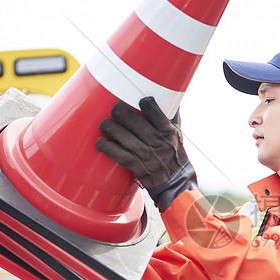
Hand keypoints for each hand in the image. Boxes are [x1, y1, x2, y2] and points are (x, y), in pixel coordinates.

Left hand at [97, 97, 196, 211]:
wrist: (176, 183)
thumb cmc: (175, 156)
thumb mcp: (178, 135)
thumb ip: (172, 117)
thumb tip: (169, 97)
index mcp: (168, 132)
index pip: (154, 111)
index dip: (144, 103)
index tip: (137, 100)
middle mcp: (157, 142)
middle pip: (134, 121)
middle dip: (120, 112)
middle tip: (115, 110)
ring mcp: (146, 155)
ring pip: (123, 136)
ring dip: (109, 128)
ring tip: (104, 125)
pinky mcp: (136, 166)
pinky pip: (118, 154)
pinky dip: (107, 147)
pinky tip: (101, 142)